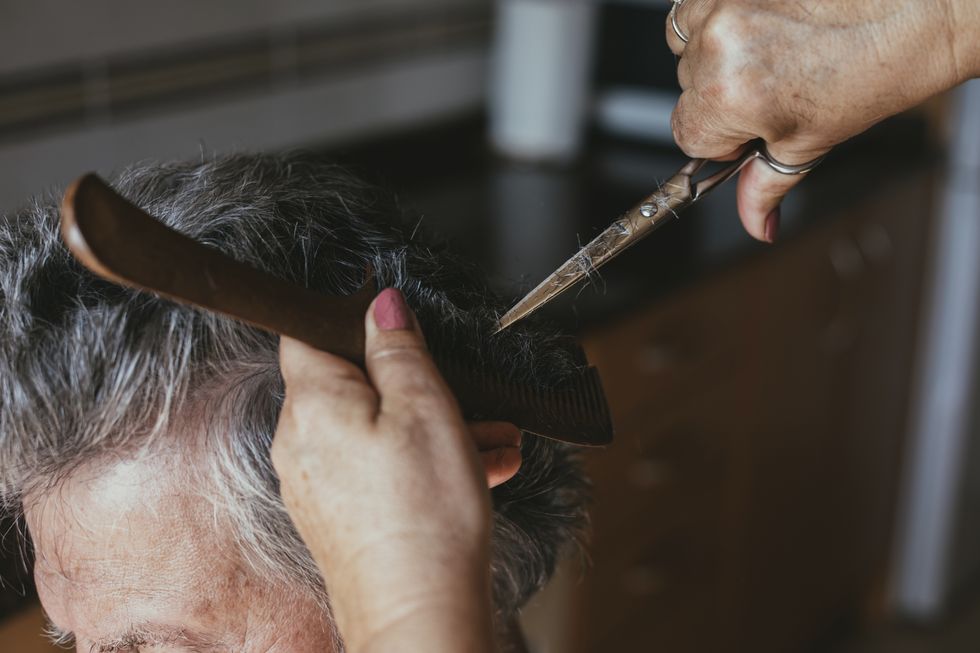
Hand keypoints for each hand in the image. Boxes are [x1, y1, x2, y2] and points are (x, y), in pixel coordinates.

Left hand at [271, 288, 507, 652]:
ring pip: (375, 429)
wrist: (420, 616)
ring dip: (431, 425)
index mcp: (313, 405)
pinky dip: (420, 461)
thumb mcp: (427, 408)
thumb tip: (382, 304)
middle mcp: (302, 443)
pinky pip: (378, 469)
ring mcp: (318, 484)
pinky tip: (477, 469)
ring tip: (490, 437)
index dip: (351, 318)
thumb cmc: (422, 517)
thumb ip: (399, 349)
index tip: (393, 324)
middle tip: (464, 393)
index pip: (308, 333)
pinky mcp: (340, 516)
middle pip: (353, 384)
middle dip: (414, 383)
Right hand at [667, 0, 979, 240]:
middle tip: (775, 86)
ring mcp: (725, 0)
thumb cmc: (879, 67)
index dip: (722, 137)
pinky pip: (698, 4)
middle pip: (687, 88)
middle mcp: (719, 44)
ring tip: (769, 50)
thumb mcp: (812, 142)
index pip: (687, 134)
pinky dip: (719, 14)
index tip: (749, 129)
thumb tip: (756, 225)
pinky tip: (762, 22)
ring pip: (686, 43)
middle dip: (721, 93)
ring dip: (714, 51)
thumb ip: (766, 187)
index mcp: (731, 95)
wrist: (919, 8)